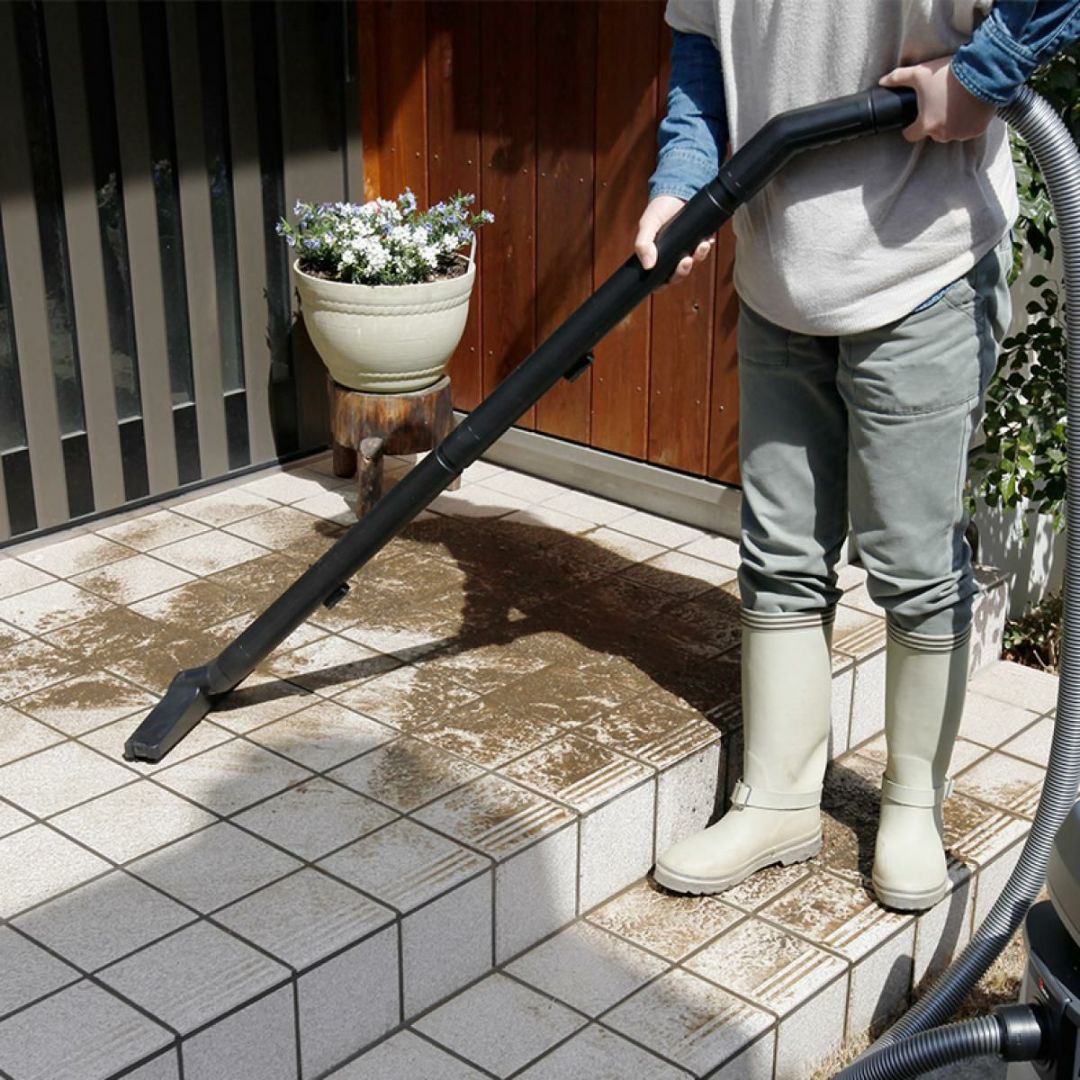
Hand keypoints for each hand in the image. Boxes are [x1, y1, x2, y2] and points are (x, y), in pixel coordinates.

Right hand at [635, 195, 715, 284]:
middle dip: (683, 271)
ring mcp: (686, 249)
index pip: (659, 279)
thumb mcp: (648, 224)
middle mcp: (672, 256)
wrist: (675, 191)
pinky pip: (704, 248)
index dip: (663, 284)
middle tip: (686, 261)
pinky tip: (707, 240)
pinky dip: (706, 246)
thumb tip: (648, 265)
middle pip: (678, 275)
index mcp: (657, 257)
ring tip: (702, 246)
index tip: (667, 280)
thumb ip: (643, 243)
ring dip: (699, 257)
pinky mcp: (698, 240)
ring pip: (693, 263)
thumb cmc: (658, 209)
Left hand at [880, 56, 996, 142]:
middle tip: (939, 103)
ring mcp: (961, 134)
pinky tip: (968, 107)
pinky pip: (968, 130)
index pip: (911, 135)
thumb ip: (899, 79)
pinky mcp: (977, 130)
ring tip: (955, 103)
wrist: (984, 71)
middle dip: (934, 121)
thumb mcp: (920, 74)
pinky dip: (968, 121)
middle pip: (932, 133)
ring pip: (951, 132)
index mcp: (926, 125)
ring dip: (951, 122)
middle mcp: (943, 134)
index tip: (914, 120)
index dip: (911, 127)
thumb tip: (882, 81)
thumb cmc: (949, 74)